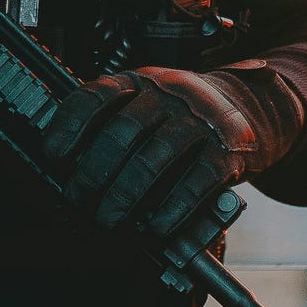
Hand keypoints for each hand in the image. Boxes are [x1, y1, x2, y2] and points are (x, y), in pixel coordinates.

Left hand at [41, 63, 304, 236]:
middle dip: (93, 173)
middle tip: (79, 199)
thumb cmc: (182, 113)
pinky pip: (195, 183)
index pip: (95, 97)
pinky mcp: (227, 151)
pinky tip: (154, 226)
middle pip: (122, 133)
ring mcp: (199, 120)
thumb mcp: (144, 102)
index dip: (69, 127)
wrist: (252, 105)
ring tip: (109, 219)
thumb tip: (64, 165)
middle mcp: (168, 94)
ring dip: (126, 196)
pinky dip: (171, 209)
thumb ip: (109, 121)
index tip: (53, 156)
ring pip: (154, 160)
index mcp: (138, 81)